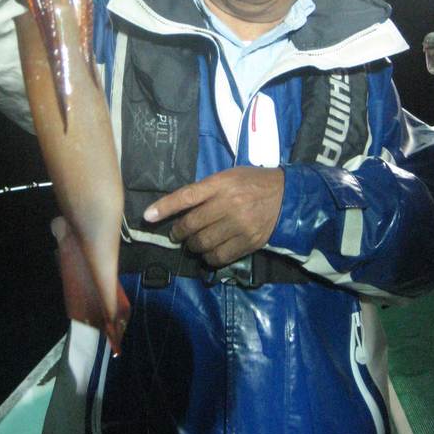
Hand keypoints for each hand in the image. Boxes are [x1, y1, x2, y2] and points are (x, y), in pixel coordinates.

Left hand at [143, 166, 283, 266]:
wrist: (286, 196)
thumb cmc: (252, 182)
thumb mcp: (228, 177)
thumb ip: (206, 189)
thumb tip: (180, 207)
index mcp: (221, 184)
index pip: (186, 196)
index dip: (165, 206)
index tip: (147, 216)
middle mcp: (228, 203)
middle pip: (192, 224)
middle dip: (179, 232)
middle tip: (177, 234)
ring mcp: (239, 224)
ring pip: (203, 243)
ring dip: (193, 246)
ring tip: (194, 243)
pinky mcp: (248, 242)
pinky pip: (219, 256)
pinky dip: (209, 257)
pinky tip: (209, 252)